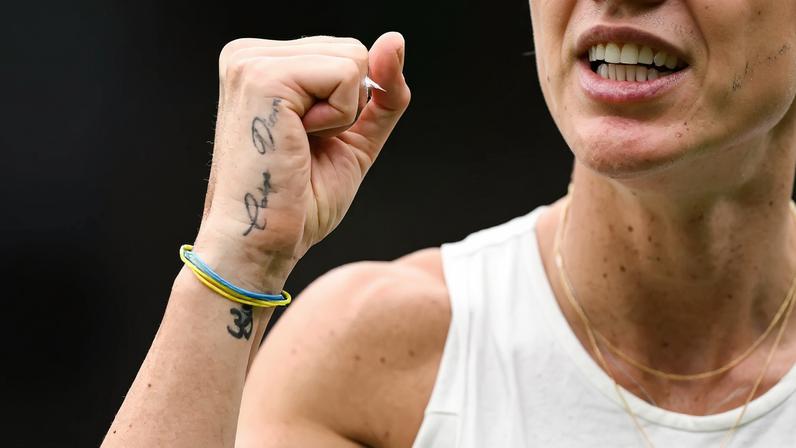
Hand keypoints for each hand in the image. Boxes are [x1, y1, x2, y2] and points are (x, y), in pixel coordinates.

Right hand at [193, 33, 409, 289]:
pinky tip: (299, 141)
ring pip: (354, 59)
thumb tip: (395, 40)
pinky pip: (346, 75)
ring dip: (342, 114)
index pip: (345, 55)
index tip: (306, 142)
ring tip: (298, 145)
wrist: (259, 244)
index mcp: (262, 63)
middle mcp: (250, 53)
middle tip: (302, 147)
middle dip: (347, 107)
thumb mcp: (353, 137)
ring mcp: (252, 60)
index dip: (347, 107)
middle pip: (353, 51)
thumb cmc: (297, 202)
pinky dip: (339, 117)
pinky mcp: (264, 76)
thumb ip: (380, 91)